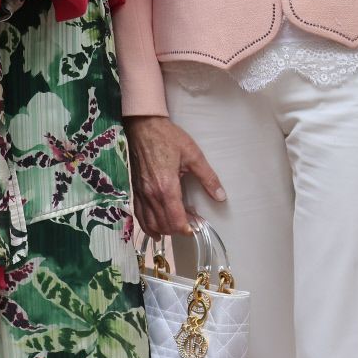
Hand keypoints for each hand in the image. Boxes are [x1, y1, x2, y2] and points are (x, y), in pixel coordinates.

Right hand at [124, 115, 225, 236]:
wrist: (143, 126)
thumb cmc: (168, 138)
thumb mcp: (193, 155)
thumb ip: (208, 178)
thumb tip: (221, 196)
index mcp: (167, 187)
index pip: (175, 220)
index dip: (186, 228)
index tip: (196, 227)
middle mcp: (151, 194)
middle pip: (163, 225)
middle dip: (178, 229)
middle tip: (190, 223)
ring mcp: (141, 193)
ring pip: (150, 223)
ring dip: (164, 229)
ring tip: (176, 226)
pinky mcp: (135, 190)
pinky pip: (139, 215)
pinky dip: (148, 226)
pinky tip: (155, 231)